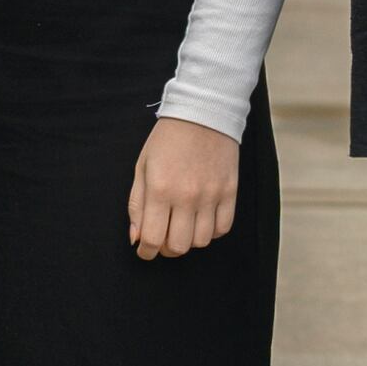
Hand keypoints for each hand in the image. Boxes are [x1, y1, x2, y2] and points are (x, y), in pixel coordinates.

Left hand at [127, 117, 241, 262]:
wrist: (202, 114)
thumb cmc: (166, 141)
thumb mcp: (142, 168)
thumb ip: (137, 205)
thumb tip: (136, 238)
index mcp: (160, 190)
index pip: (153, 238)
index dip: (146, 251)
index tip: (144, 250)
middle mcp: (187, 196)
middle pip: (179, 246)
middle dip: (166, 249)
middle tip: (162, 240)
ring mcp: (211, 195)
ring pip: (201, 241)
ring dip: (188, 240)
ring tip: (181, 228)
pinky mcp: (230, 192)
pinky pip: (223, 228)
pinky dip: (211, 232)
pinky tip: (201, 221)